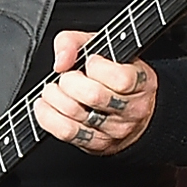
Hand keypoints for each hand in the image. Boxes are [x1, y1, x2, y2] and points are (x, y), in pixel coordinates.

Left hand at [34, 32, 157, 155]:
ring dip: (54, 97)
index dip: (97, 67)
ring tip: (52, 89)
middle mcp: (132, 109)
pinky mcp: (96, 144)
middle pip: (93, 96)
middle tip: (66, 77)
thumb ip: (75, 42)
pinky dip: (47, 116)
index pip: (120, 80)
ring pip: (76, 114)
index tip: (90, 61)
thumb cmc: (113, 76)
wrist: (129, 112)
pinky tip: (44, 105)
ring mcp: (115, 130)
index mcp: (141, 83)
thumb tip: (61, 60)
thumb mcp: (101, 48)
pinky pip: (66, 132)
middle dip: (69, 81)